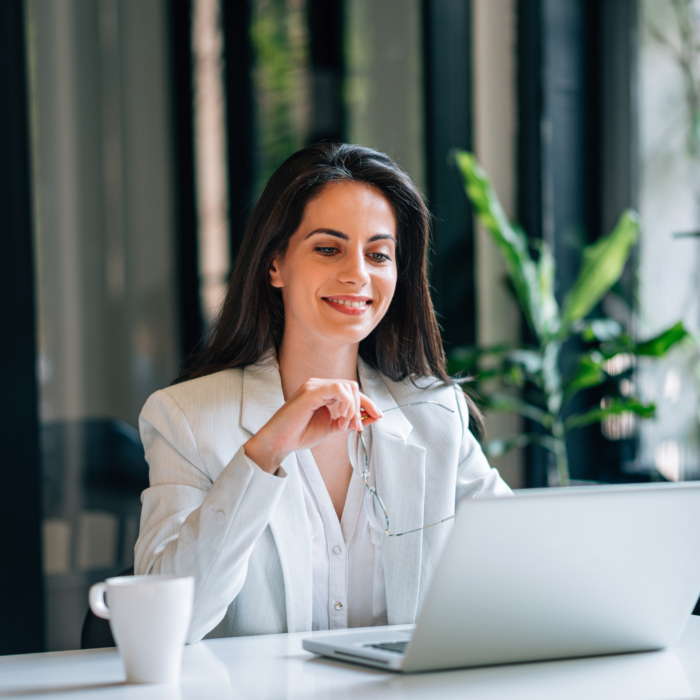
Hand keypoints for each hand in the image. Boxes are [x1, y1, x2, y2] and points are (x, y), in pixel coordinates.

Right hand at [244, 379, 382, 472]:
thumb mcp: (331, 427)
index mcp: (324, 391)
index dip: (367, 403)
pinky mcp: (310, 392)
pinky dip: (346, 404)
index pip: (352, 390)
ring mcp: (314, 386)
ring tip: (344, 425)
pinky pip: (338, 389)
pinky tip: (341, 418)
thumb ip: (349, 421)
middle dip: (362, 406)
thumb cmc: (299, 434)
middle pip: (353, 386)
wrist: (279, 442)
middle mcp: (319, 384)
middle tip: (356, 427)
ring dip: (353, 408)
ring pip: (348, 386)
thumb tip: (371, 417)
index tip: (377, 416)